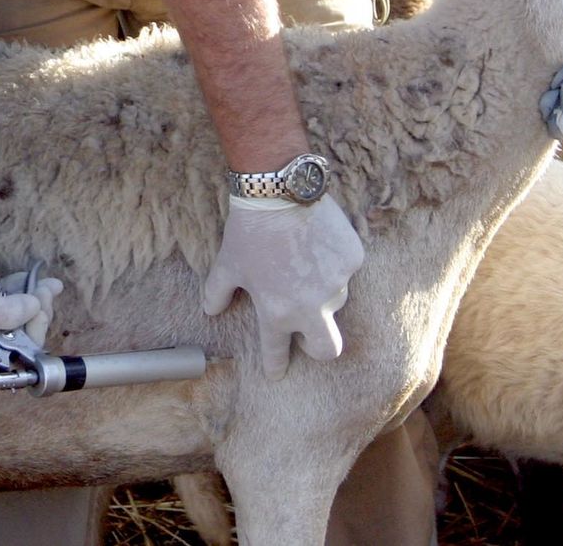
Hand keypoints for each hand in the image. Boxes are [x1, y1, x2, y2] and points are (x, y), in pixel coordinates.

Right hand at [0, 224, 52, 371]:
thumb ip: (8, 313)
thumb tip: (35, 309)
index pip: (14, 353)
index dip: (34, 330)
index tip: (44, 304)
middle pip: (13, 334)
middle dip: (36, 313)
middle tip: (49, 289)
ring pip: (5, 315)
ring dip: (28, 299)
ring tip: (47, 282)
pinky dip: (9, 289)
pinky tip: (24, 277)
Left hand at [202, 195, 364, 379]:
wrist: (279, 189)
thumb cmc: (249, 230)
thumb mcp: (226, 263)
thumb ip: (216, 292)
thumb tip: (209, 311)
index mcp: (276, 312)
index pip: (277, 352)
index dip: (275, 366)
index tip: (276, 373)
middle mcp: (311, 306)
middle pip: (327, 350)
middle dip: (317, 348)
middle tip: (306, 332)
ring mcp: (336, 284)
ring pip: (336, 302)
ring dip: (321, 293)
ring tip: (303, 262)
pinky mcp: (352, 260)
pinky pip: (346, 270)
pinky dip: (334, 262)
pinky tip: (318, 242)